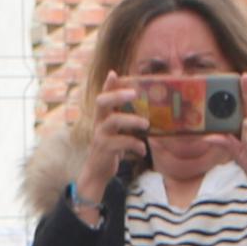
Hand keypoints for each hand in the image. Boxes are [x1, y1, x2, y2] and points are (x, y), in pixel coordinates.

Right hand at [73, 81, 152, 220]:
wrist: (98, 172)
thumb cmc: (112, 148)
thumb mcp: (117, 132)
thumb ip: (125, 121)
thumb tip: (149, 113)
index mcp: (102, 116)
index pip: (103, 96)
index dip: (108, 85)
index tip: (114, 73)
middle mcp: (98, 122)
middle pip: (102, 102)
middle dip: (117, 95)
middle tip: (134, 93)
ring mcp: (100, 135)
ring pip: (114, 121)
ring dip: (132, 120)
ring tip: (146, 124)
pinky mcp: (105, 148)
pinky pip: (122, 142)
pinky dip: (136, 145)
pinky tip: (143, 150)